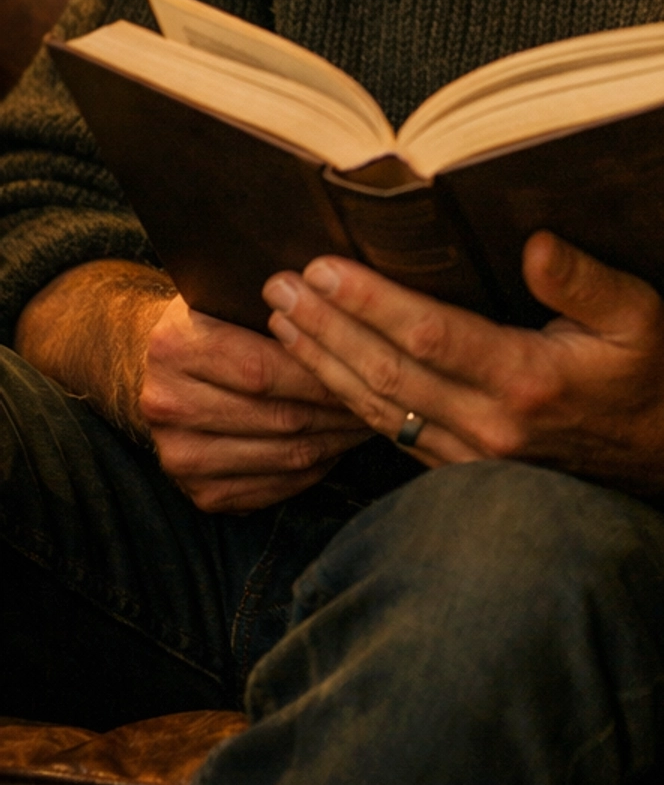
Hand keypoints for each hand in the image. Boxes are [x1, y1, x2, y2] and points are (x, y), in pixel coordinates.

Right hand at [15, 260, 368, 513]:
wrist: (149, 364)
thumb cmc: (211, 318)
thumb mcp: (228, 291)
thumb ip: (278, 299)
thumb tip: (350, 298)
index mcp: (173, 347)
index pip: (266, 368)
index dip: (326, 367)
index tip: (376, 360)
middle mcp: (165, 405)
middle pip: (281, 416)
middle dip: (344, 408)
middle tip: (392, 395)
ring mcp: (177, 456)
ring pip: (285, 456)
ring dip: (339, 440)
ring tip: (376, 417)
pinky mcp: (196, 493)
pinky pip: (276, 488)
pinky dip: (317, 469)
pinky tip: (341, 444)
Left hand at [264, 232, 663, 496]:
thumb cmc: (656, 369)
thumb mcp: (638, 313)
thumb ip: (584, 280)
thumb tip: (533, 244)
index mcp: (528, 382)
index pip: (428, 336)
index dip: (369, 302)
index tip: (323, 268)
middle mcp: (493, 428)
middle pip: (387, 376)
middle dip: (326, 328)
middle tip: (278, 286)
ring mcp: (477, 459)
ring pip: (382, 412)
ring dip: (326, 365)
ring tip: (283, 321)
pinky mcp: (471, 471)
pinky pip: (398, 437)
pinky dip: (352, 402)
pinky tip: (326, 371)